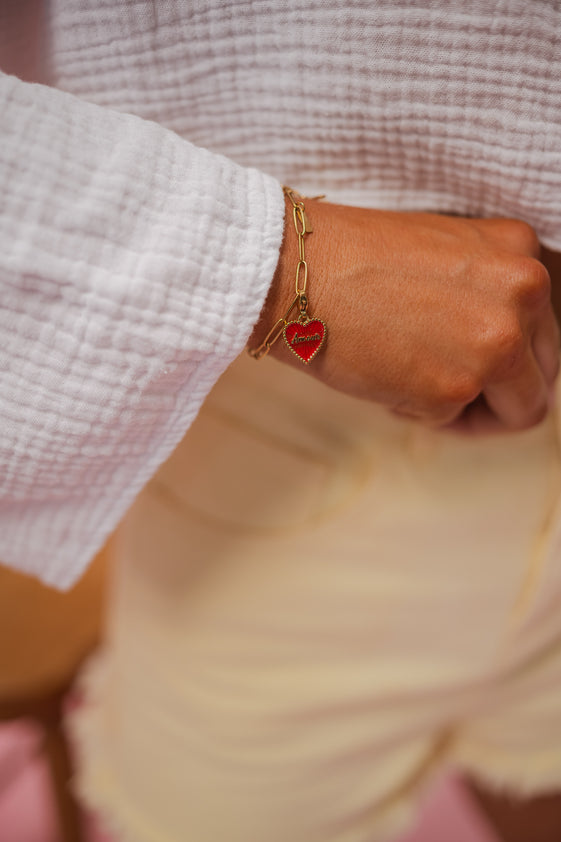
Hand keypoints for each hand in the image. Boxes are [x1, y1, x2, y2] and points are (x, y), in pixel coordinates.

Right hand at [250, 198, 558, 432]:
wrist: (296, 271)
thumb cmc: (352, 260)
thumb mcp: (446, 255)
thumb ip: (488, 293)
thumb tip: (504, 350)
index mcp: (521, 252)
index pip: (545, 329)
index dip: (507, 355)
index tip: (468, 361)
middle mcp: (524, 293)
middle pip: (542, 374)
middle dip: (496, 391)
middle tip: (445, 388)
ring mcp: (494, 342)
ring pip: (520, 411)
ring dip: (472, 413)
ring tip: (418, 390)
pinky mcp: (454, 387)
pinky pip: (457, 423)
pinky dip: (423, 413)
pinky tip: (386, 382)